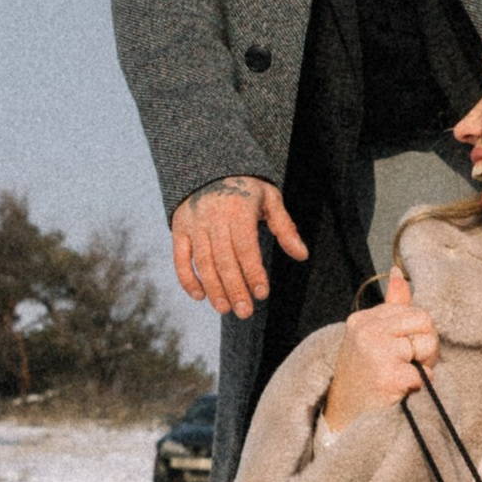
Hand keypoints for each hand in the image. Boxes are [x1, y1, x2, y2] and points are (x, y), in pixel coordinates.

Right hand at [172, 176, 305, 317]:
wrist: (210, 168)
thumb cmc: (247, 189)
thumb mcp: (270, 199)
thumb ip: (285, 227)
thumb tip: (302, 255)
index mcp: (238, 210)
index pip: (246, 248)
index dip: (253, 273)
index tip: (262, 294)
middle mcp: (213, 218)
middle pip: (224, 260)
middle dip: (235, 289)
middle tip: (245, 312)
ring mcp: (194, 224)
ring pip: (203, 262)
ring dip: (214, 289)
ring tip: (225, 309)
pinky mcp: (179, 229)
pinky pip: (180, 258)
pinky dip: (187, 279)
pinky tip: (200, 296)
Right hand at [322, 291, 440, 431]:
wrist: (344, 418)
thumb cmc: (364, 376)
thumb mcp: (372, 336)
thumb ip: (391, 306)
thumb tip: (398, 272)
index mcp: (363, 319)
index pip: (415, 311)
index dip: (418, 333)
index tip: (402, 351)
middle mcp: (367, 331)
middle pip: (426, 323)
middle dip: (426, 346)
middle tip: (408, 365)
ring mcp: (377, 353)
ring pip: (428, 345)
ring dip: (425, 366)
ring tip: (404, 377)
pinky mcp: (389, 376)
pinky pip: (425, 373)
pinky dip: (420, 386)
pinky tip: (401, 391)